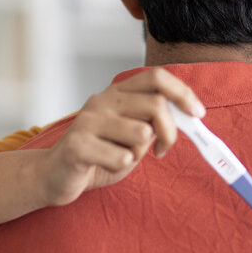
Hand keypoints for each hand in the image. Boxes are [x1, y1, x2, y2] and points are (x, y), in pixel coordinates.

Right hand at [37, 68, 204, 206]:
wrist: (53, 175)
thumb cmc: (99, 155)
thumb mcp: (132, 135)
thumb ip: (154, 122)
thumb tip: (190, 118)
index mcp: (117, 93)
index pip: (156, 77)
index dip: (182, 92)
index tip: (198, 113)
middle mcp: (102, 101)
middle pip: (156, 105)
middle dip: (170, 133)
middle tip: (162, 150)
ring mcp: (88, 121)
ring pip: (141, 133)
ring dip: (139, 153)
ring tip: (121, 157)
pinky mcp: (77, 145)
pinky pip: (122, 157)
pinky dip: (121, 167)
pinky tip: (104, 166)